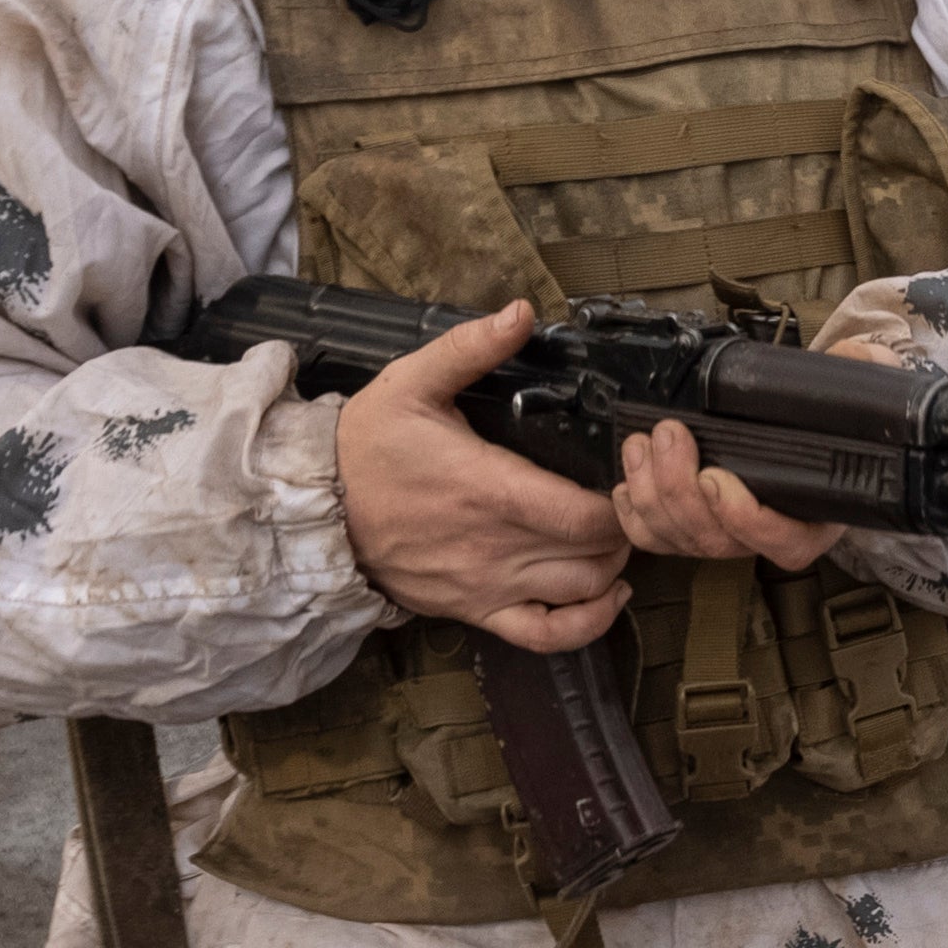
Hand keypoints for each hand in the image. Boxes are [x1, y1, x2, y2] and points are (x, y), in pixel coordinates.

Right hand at [337, 302, 643, 645]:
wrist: (317, 510)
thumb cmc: (365, 446)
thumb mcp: (411, 381)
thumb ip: (470, 348)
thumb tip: (522, 312)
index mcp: (489, 488)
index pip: (585, 513)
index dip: (622, 498)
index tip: (630, 474)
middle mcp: (496, 546)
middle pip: (596, 553)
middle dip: (626, 526)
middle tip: (630, 497)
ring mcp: (488, 584)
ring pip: (581, 591)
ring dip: (614, 565)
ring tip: (616, 533)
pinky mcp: (475, 609)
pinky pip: (546, 635)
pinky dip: (588, 623)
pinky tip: (609, 596)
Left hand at [614, 285, 922, 571]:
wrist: (792, 428)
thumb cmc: (819, 419)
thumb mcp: (852, 391)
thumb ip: (863, 372)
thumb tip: (861, 354)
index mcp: (816, 519)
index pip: (783, 542)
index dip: (745, 520)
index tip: (717, 480)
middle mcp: (769, 537)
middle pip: (717, 540)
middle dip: (679, 488)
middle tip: (669, 434)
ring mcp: (726, 538)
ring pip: (680, 539)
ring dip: (651, 491)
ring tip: (643, 442)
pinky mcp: (689, 533)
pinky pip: (655, 541)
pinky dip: (633, 513)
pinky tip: (629, 478)